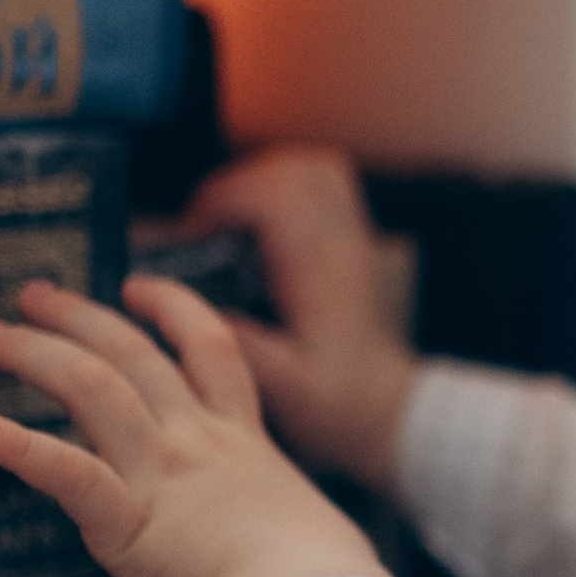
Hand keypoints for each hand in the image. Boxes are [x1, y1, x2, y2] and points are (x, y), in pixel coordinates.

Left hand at [0, 276, 384, 576]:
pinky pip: (61, 470)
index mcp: (246, 446)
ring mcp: (162, 474)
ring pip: (90, 386)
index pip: (211, 353)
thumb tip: (299, 554)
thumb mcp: (316, 535)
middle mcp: (199, 444)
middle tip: (33, 296)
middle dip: (77, 317)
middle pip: (132, 354)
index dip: (174, 310)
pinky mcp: (127, 521)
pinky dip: (14, 444)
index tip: (137, 289)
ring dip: (31, 353)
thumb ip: (285, 530)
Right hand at [184, 145, 418, 489]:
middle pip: (290, 171)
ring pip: (310, 169)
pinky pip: (323, 184)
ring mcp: (351, 237)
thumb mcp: (282, 388)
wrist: (384, 407)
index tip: (194, 231)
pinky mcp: (351, 240)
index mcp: (320, 270)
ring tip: (229, 220)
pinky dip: (285, 187)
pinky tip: (260, 222)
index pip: (275, 197)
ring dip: (260, 181)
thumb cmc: (336, 401)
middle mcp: (340, 244)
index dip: (224, 201)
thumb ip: (239, 346)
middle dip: (236, 186)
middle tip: (204, 227)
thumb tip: (191, 307)